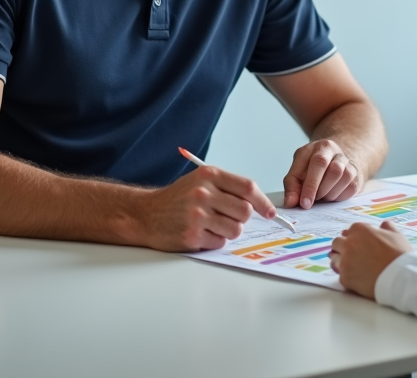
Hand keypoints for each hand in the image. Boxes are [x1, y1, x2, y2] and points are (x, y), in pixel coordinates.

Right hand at [140, 165, 275, 251]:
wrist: (145, 214)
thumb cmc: (178, 198)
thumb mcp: (200, 181)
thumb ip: (228, 187)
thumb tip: (260, 204)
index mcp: (209, 175)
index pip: (247, 187)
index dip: (263, 202)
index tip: (270, 212)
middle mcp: (203, 192)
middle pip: (245, 211)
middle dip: (240, 218)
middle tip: (226, 217)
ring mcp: (197, 215)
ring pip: (235, 229)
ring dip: (228, 231)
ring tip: (211, 225)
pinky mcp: (191, 235)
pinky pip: (220, 242)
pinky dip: (214, 240)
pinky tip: (199, 233)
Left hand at [283, 139, 363, 208]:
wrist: (334, 161)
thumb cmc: (311, 168)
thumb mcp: (298, 170)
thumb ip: (292, 186)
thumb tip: (290, 203)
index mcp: (319, 147)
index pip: (317, 163)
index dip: (310, 185)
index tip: (304, 203)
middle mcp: (335, 152)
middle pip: (334, 170)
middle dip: (320, 190)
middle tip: (310, 203)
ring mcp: (348, 163)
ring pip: (344, 179)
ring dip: (329, 194)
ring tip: (320, 196)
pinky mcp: (357, 175)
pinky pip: (351, 188)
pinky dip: (338, 196)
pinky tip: (330, 195)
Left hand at [330, 220, 412, 297]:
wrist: (401, 277)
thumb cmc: (400, 255)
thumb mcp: (396, 235)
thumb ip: (386, 227)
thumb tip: (383, 225)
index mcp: (360, 230)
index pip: (349, 231)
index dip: (355, 238)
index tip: (360, 244)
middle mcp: (349, 244)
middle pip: (337, 243)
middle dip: (343, 248)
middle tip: (354, 255)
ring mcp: (345, 262)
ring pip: (334, 259)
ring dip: (341, 261)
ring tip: (353, 267)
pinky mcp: (345, 278)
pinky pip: (340, 275)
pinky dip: (348, 276)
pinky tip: (358, 278)